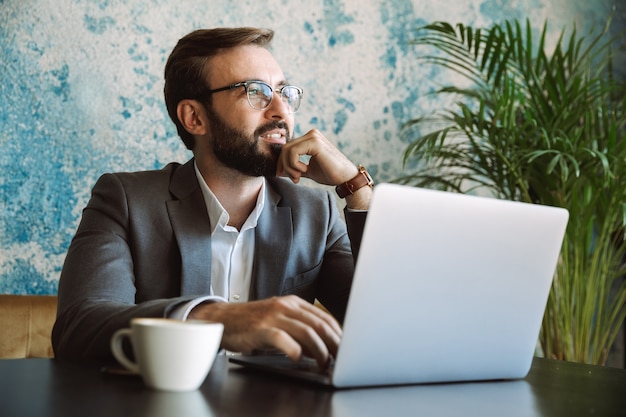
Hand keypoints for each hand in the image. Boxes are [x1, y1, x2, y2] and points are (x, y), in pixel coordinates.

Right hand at [188, 295, 341, 367]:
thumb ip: (299, 328)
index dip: (338, 334)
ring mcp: (273, 316)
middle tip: (341, 359)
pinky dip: (294, 350)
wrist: (223, 320)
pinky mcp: (261, 328)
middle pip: (319, 324)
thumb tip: (324, 346)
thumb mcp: (279, 320)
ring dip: (319, 350)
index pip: (323, 317)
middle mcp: (285, 306)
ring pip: (306, 332)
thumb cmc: (253, 323)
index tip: (346, 348)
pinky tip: (298, 359)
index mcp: (293, 303)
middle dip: (334, 343)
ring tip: (324, 363)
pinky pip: (283, 338)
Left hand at [277, 129, 358, 185]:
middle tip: (294, 179)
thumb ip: (295, 167)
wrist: (345, 178)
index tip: (288, 176)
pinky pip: (293, 152)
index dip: (282, 163)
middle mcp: (311, 134)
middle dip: (284, 166)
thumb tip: (279, 170)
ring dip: (289, 167)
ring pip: (287, 150)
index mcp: (309, 139)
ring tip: (298, 177)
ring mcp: (313, 136)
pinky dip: (294, 165)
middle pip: (285, 148)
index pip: (287, 147)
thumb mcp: (307, 170)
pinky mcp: (314, 142)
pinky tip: (305, 170)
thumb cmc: (329, 174)